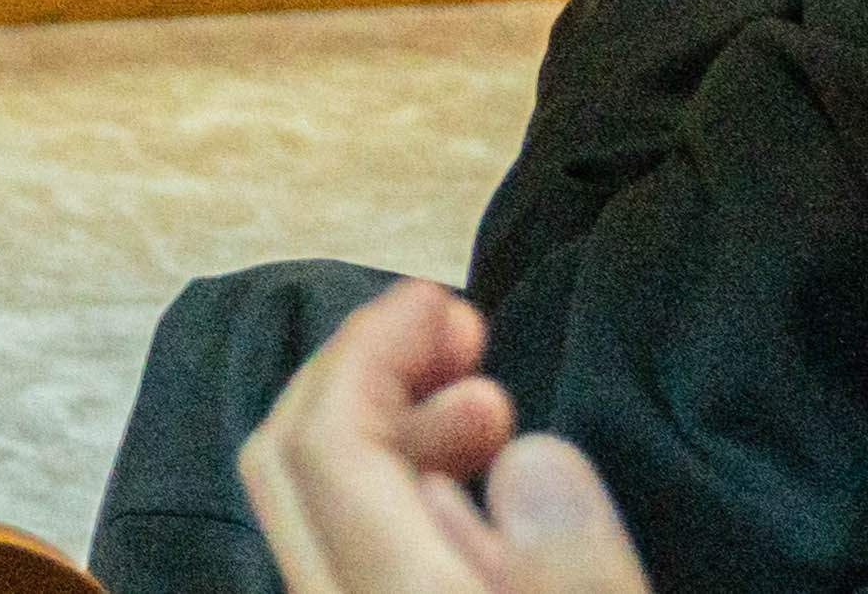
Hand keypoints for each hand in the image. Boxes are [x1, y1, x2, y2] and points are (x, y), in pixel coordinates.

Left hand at [237, 279, 647, 593]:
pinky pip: (348, 551)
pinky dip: (396, 492)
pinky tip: (471, 496)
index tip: (444, 301)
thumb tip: (531, 458)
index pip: (325, 446)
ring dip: (391, 430)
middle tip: (467, 337)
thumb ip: (574, 573)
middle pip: (293, 465)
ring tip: (487, 407)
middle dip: (369, 370)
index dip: (371, 347)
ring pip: (316, 510)